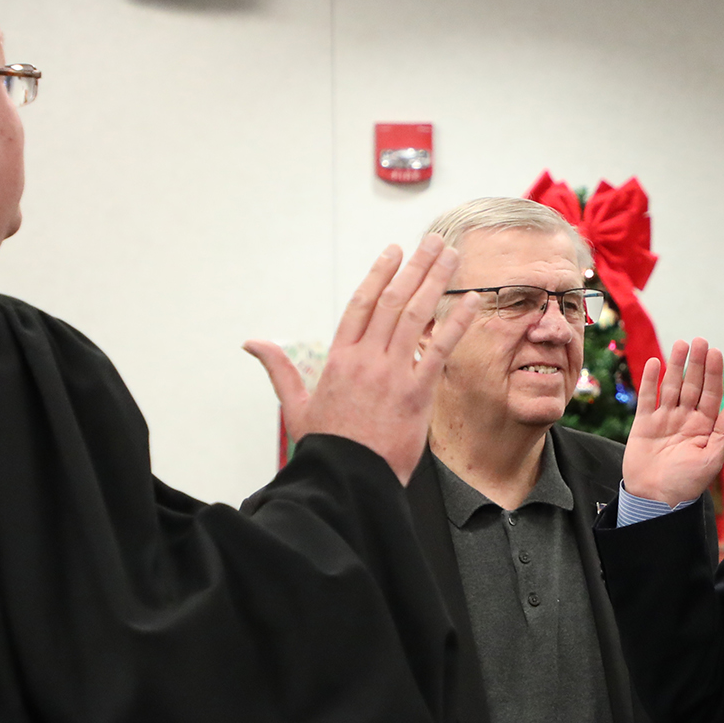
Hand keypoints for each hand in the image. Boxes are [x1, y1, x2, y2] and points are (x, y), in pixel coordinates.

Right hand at [246, 236, 471, 484]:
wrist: (346, 481)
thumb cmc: (325, 449)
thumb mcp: (295, 407)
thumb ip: (280, 370)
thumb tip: (252, 344)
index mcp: (338, 359)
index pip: (361, 304)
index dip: (379, 274)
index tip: (394, 252)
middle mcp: (366, 359)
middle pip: (392, 300)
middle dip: (415, 267)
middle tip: (433, 241)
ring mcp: (392, 373)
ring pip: (416, 315)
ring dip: (436, 281)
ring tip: (451, 255)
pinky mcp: (417, 393)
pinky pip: (440, 348)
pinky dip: (457, 322)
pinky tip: (472, 300)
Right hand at [620, 340, 723, 505]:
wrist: (654, 499)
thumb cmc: (686, 485)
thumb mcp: (711, 462)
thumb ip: (723, 435)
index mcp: (705, 427)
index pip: (712, 394)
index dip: (714, 374)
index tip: (716, 353)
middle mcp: (686, 419)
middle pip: (693, 385)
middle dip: (697, 364)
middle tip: (700, 341)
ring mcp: (665, 419)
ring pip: (671, 386)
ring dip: (675, 365)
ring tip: (680, 345)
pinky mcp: (645, 424)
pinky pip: (648, 398)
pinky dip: (650, 381)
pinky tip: (655, 363)